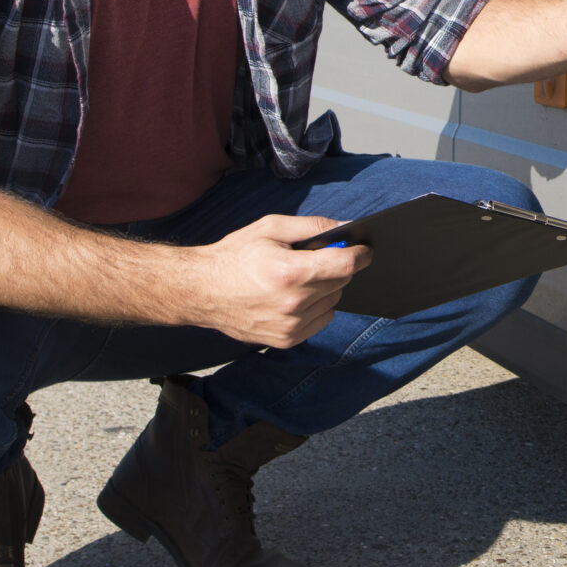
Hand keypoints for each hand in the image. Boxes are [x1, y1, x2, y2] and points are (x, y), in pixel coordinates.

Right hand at [186, 214, 371, 347]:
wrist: (202, 290)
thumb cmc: (235, 255)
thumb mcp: (271, 228)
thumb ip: (313, 226)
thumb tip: (346, 226)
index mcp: (290, 272)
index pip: (346, 265)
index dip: (361, 254)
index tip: (364, 248)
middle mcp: (292, 303)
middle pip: (341, 282)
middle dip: (337, 267)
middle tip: (318, 258)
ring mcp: (289, 326)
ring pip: (333, 301)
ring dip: (326, 288)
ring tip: (299, 278)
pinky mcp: (286, 340)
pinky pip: (321, 319)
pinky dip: (317, 306)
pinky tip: (295, 296)